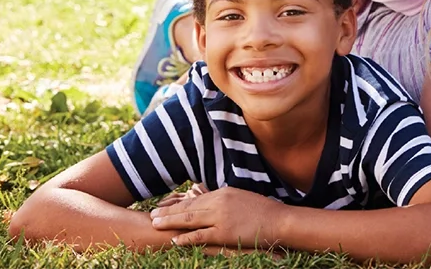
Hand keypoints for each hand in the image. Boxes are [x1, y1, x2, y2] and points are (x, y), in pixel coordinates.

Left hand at [149, 185, 283, 247]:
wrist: (278, 220)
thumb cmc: (262, 211)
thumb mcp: (240, 198)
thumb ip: (223, 200)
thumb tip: (209, 202)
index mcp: (222, 192)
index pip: (194, 198)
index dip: (177, 203)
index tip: (164, 205)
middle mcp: (218, 202)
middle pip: (188, 207)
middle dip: (168, 211)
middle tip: (152, 213)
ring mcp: (220, 217)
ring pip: (190, 219)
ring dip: (171, 222)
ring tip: (156, 224)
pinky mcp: (224, 233)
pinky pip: (200, 236)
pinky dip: (186, 237)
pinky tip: (174, 239)